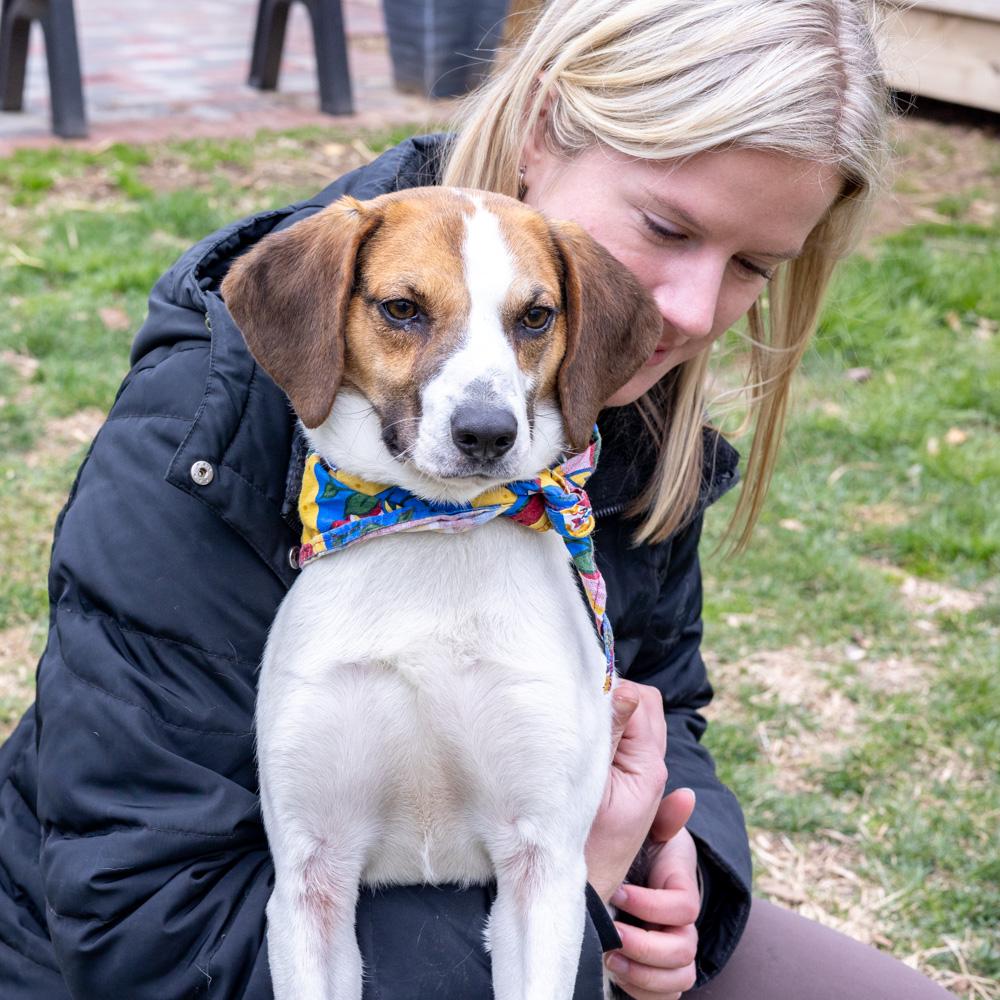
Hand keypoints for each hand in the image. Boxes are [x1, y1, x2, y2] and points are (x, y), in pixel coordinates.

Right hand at [585, 680, 666, 903]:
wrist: (582, 892)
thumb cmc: (582, 844)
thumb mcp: (592, 786)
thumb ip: (610, 736)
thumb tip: (626, 691)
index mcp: (649, 767)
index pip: (643, 700)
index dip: (614, 689)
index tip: (580, 697)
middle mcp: (652, 768)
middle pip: (644, 705)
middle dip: (615, 696)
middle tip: (578, 708)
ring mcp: (639, 776)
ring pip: (632, 721)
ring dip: (609, 715)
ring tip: (578, 724)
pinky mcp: (625, 782)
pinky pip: (623, 741)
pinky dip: (606, 731)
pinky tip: (583, 739)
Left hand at [605, 789, 699, 999]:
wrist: (635, 878)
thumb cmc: (641, 853)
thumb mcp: (651, 832)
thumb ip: (665, 818)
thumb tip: (686, 796)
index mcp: (680, 890)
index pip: (684, 908)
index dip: (652, 905)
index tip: (619, 893)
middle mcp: (681, 926)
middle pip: (684, 950)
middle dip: (646, 945)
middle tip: (611, 932)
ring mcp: (671, 954)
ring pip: (678, 979)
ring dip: (642, 973)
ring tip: (609, 956)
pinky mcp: (656, 975)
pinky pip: (664, 998)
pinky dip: (642, 992)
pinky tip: (615, 974)